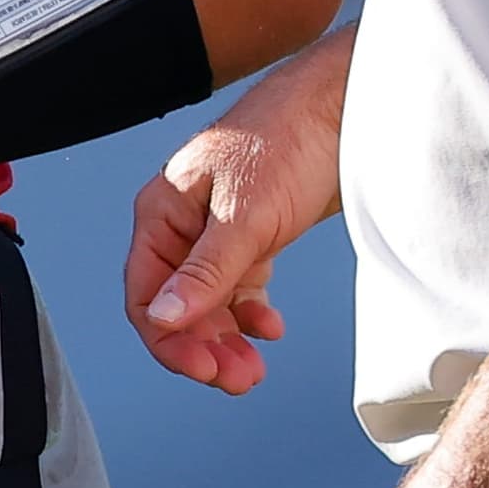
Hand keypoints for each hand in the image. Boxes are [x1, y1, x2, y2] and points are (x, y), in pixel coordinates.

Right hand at [126, 48, 344, 392]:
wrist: (343, 109)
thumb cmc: (288, 141)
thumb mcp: (244, 216)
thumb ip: (204, 272)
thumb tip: (163, 318)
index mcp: (162, 212)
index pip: (145, 294)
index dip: (169, 339)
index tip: (204, 369)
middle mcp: (183, 223)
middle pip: (176, 306)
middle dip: (203, 347)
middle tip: (238, 378)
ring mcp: (217, 230)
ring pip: (208, 303)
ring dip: (227, 339)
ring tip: (255, 367)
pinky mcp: (253, 234)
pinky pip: (238, 288)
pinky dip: (250, 313)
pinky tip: (270, 327)